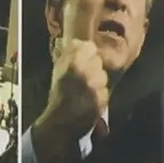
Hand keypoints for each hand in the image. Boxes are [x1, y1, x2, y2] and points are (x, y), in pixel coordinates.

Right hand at [29, 38, 109, 162]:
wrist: (61, 121)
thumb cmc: (58, 94)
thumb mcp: (58, 71)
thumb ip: (69, 54)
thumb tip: (79, 41)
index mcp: (72, 62)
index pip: (90, 47)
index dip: (88, 53)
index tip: (84, 59)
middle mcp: (86, 72)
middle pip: (98, 61)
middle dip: (93, 68)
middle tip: (84, 77)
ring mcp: (95, 86)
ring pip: (103, 76)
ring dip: (98, 82)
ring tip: (87, 90)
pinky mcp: (102, 99)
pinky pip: (105, 91)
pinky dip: (100, 95)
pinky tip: (91, 99)